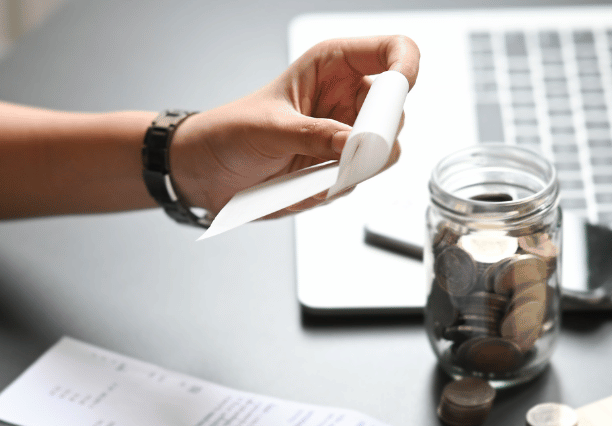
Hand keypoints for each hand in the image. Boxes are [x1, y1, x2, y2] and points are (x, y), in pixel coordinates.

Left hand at [170, 35, 418, 216]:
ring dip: (350, 170)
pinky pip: (358, 180)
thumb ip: (316, 136)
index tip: (398, 96)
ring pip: (382, 152)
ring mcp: (346, 134)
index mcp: (333, 65)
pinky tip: (299, 186)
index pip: (394, 50)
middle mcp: (346, 97)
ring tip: (308, 173)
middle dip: (375, 136)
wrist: (206, 171)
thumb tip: (357, 144)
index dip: (405, 69)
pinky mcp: (339, 167)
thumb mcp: (270, 130)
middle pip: (396, 111)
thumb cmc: (229, 132)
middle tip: (344, 152)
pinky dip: (332, 189)